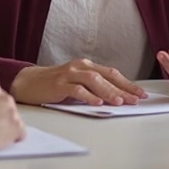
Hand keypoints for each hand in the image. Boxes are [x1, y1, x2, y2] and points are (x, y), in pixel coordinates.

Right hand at [9, 59, 146, 105]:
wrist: (28, 82)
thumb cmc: (55, 85)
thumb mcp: (76, 83)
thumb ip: (93, 87)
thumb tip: (116, 98)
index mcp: (87, 65)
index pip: (112, 73)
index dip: (127, 83)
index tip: (140, 94)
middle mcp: (80, 66)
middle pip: (106, 76)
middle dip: (124, 88)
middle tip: (136, 99)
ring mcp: (69, 74)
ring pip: (93, 81)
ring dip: (108, 91)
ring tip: (120, 102)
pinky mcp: (59, 84)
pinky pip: (76, 89)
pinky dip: (88, 96)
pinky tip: (97, 103)